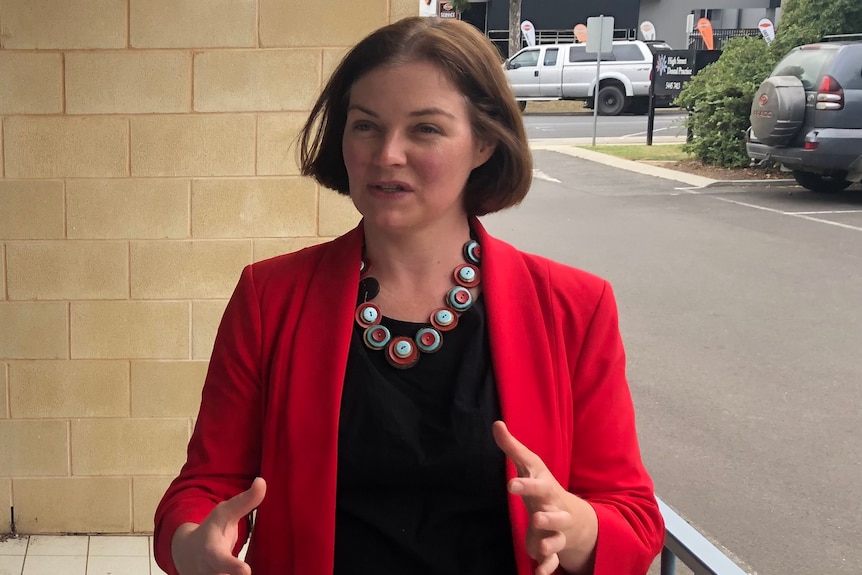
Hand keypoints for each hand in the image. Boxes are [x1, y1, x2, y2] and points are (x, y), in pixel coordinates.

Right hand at [171, 477, 266, 574]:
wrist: (187, 553)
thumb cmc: (212, 530)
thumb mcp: (225, 513)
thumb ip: (244, 501)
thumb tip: (262, 481)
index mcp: (211, 552)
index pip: (221, 561)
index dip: (232, 567)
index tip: (246, 571)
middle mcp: (209, 573)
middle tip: (248, 573)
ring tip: (252, 573)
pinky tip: (260, 574)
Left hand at [492, 422, 596, 574]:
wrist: (572, 516)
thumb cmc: (543, 487)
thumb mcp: (530, 467)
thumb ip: (512, 448)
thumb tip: (496, 424)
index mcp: (546, 489)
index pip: (537, 484)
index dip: (526, 484)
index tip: (511, 485)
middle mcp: (554, 509)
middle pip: (554, 513)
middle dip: (548, 517)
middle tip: (536, 517)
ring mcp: (556, 530)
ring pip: (556, 538)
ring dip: (550, 543)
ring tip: (539, 548)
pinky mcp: (552, 548)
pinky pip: (552, 560)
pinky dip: (546, 568)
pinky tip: (538, 574)